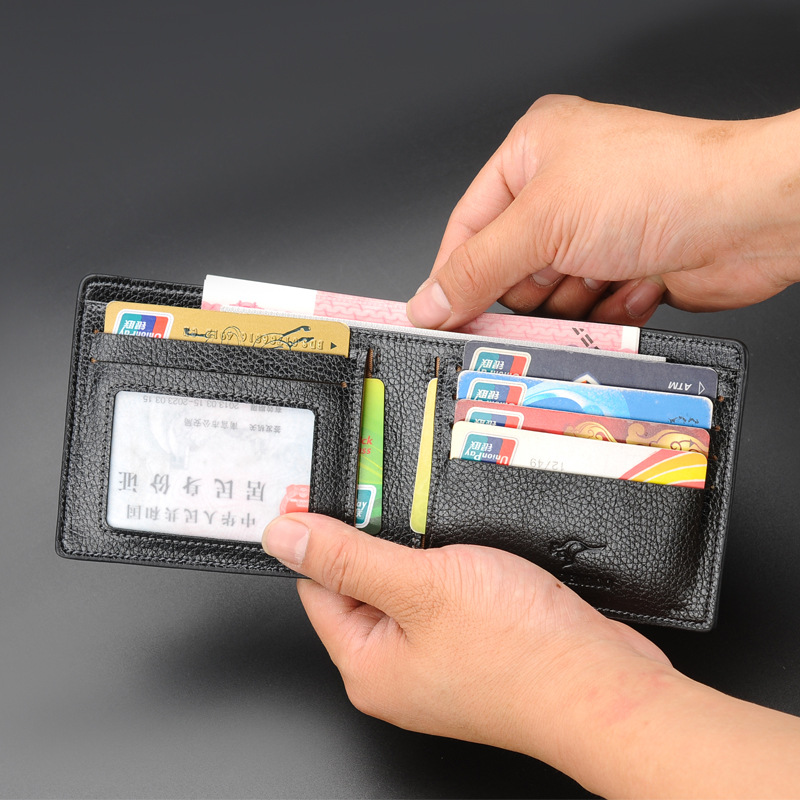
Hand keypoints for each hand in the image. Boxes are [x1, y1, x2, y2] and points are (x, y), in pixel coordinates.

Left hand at [263, 514, 799, 797]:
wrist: (605, 686)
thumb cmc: (521, 651)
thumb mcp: (421, 584)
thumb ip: (347, 557)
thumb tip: (282, 536)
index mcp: (368, 665)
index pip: (317, 586)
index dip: (318, 535)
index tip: (327, 492)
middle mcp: (398, 669)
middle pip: (363, 584)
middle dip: (376, 538)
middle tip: (396, 499)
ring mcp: (439, 660)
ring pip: (409, 585)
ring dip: (419, 548)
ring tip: (439, 524)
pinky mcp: (475, 647)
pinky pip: (445, 594)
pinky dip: (451, 566)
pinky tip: (470, 549)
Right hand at [406, 96, 799, 327]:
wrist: (751, 216)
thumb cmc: (662, 183)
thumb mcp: (543, 224)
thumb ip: (475, 269)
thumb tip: (429, 301)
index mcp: (533, 152)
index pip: (468, 225)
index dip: (453, 274)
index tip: (440, 316)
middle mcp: (563, 188)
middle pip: (508, 267)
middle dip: (532, 286)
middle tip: (549, 285)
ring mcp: (597, 228)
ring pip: (550, 295)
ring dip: (576, 298)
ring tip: (604, 273)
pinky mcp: (626, 263)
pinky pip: (589, 308)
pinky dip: (609, 305)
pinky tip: (635, 280)